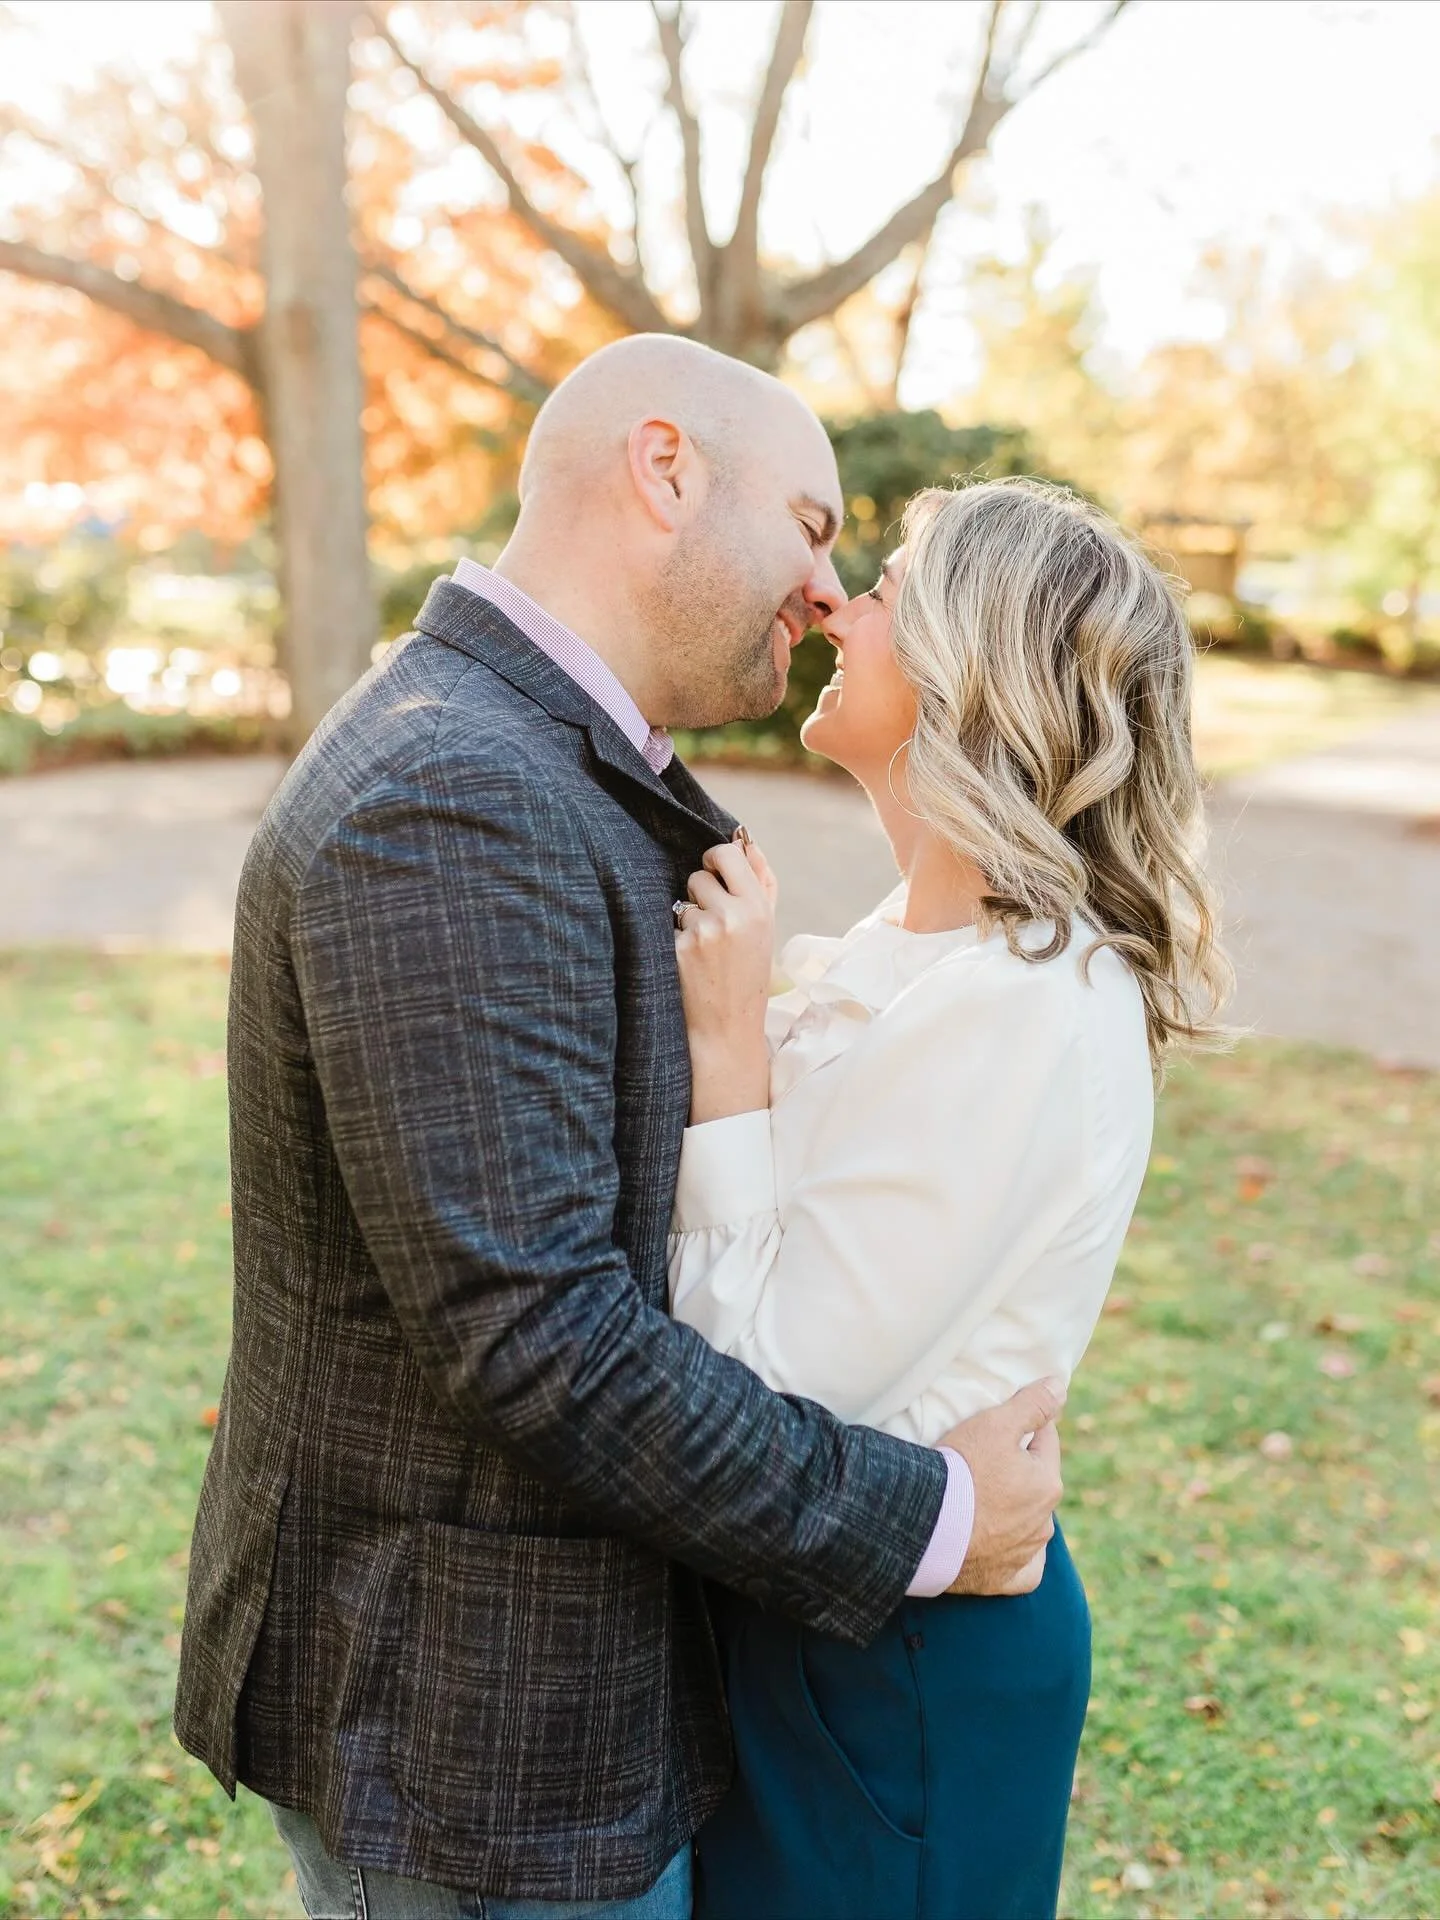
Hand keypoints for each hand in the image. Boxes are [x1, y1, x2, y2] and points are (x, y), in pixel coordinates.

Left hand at [674, 832, 777, 1125]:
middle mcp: (733, 915)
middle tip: (711, 921)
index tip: (712, 869)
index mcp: (759, 908)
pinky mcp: (679, 948)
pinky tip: (690, 962)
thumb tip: (748, 842)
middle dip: (701, 891)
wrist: (727, 1028)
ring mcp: (703, 931)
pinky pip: (670, 924)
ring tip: (704, 948)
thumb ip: (762, 883)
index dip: (715, 858)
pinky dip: (676, 938)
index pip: (728, 853)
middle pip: (699, 874)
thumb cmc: (748, 975)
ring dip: (688, 917)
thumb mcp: (766, 930)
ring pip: (682, 901)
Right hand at [940, 1377, 1065, 1595]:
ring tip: (979, 1501)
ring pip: (1029, 1524)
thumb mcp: (996, 1424)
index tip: (996, 1426)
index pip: (1044, 1441)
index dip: (1021, 1427)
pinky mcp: (1006, 1580)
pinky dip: (1013, 1557)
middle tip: (979, 1462)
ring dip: (1013, 1511)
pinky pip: (1022, 1569)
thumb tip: (1061, 1388)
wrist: (926, 1528)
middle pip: (1035, 1483)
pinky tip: (998, 1546)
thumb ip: (1033, 1404)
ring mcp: (1026, 1553)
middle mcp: (1045, 1521)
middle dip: (1017, 1471)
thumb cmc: (961, 1470)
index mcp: (1048, 1482)